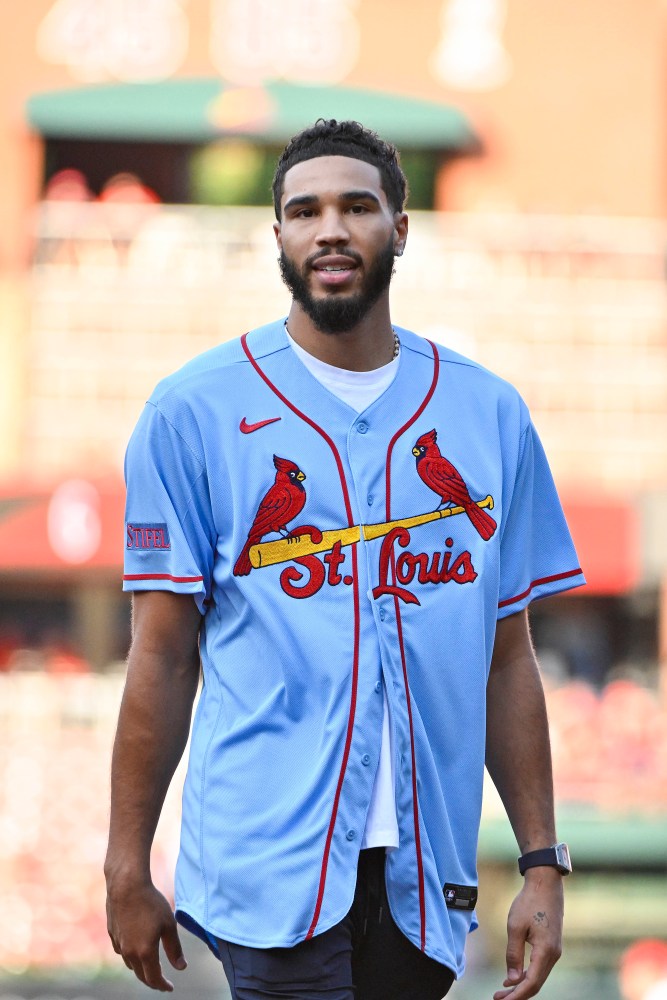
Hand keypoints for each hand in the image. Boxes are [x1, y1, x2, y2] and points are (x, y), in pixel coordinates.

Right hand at [106, 877, 186, 991]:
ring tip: (151, 967)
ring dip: (141, 969)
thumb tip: (181, 967)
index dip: (163, 985)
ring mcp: (119, 944)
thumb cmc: (151, 903)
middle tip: (162, 982)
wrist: (126, 886)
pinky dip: (131, 956)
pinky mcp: (112, 934)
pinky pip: (122, 952)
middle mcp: (129, 952)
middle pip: (141, 975)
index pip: (154, 978)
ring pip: (131, 964)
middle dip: (152, 981)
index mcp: (145, 952)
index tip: (170, 988)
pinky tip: (136, 949)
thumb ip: (175, 949)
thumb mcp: (168, 925)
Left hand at [493, 868, 562, 999]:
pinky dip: (527, 975)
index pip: (531, 983)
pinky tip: (514, 976)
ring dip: (521, 985)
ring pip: (538, 976)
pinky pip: (539, 967)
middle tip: (497, 998)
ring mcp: (554, 950)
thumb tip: (512, 979)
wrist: (545, 883)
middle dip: (517, 994)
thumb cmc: (529, 902)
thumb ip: (513, 954)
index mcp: (546, 951)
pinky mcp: (551, 945)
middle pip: (536, 983)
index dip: (516, 995)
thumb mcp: (515, 926)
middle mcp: (554, 954)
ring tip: (502, 990)